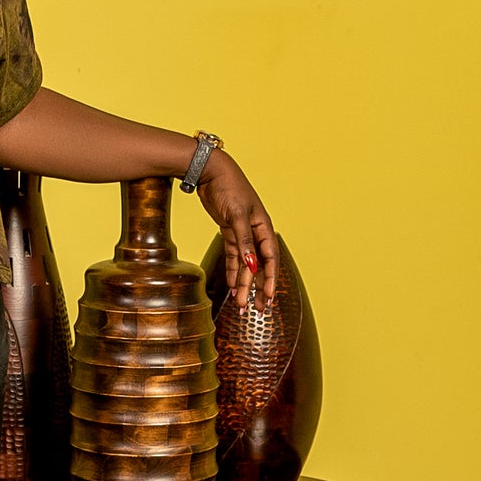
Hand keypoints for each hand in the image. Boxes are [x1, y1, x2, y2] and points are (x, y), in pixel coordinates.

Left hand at [197, 148, 278, 311]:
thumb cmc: (229, 188)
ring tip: (242, 304)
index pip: (270, 258)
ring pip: (245, 264)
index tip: (267, 297)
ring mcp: (242, 233)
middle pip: (259, 265)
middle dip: (258, 288)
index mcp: (263, 227)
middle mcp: (255, 232)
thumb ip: (244, 242)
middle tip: (258, 309)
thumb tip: (251, 266)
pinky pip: (233, 256)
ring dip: (244, 284)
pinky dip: (233, 271)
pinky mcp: (229, 231)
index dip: (269, 279)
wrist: (210, 171)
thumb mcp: (237, 215)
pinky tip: (232, 286)